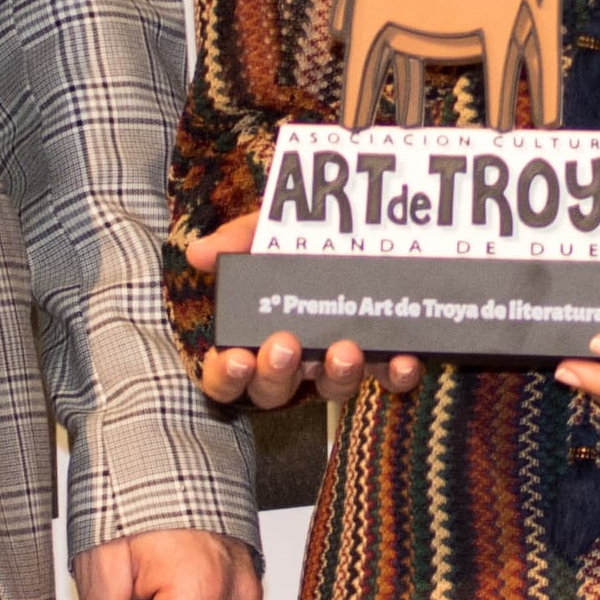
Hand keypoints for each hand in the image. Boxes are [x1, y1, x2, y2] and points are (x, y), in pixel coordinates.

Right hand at [183, 212, 421, 409]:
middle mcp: (296, 355)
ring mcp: (339, 358)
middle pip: (275, 389)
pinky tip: (401, 360)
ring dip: (338, 376)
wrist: (368, 209)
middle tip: (285, 345)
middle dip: (277, 374)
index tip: (238, 358)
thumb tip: (197, 252)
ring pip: (332, 389)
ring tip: (344, 351)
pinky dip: (396, 375)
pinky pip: (389, 378)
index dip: (227, 376)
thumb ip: (237, 240)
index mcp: (259, 331)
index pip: (228, 374)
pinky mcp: (384, 354)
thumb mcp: (271, 228)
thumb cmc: (305, 231)